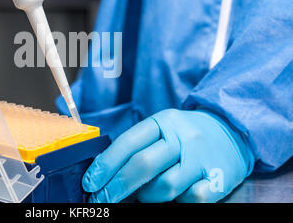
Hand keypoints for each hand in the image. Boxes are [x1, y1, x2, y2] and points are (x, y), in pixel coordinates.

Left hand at [82, 109, 253, 202]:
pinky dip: (178, 201)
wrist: (232, 129)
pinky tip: (175, 194)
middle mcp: (183, 137)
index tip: (90, 183)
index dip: (105, 165)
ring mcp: (201, 158)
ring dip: (147, 196)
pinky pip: (191, 199)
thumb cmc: (186, 134)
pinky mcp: (218, 178)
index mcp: (164, 121)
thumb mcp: (163, 127)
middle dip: (116, 186)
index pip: (128, 143)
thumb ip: (138, 145)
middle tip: (101, 199)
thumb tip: (106, 173)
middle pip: (143, 165)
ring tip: (143, 194)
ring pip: (164, 186)